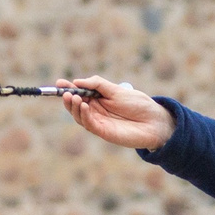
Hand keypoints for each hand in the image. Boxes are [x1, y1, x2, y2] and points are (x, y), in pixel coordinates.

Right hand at [57, 76, 173, 150]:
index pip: (78, 94)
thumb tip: (77, 81)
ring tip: (73, 97)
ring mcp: (99, 123)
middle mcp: (96, 112)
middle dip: (68, 99)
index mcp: (98, 100)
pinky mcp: (105, 133)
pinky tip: (83, 106)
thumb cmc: (138, 104)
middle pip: (75, 107)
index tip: (59, 83)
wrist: (155, 121)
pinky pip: (90, 124)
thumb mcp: (116, 90)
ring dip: (74, 107)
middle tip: (65, 92)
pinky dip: (84, 115)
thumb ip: (97, 85)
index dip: (67, 89)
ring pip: (80, 117)